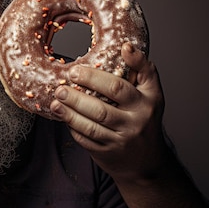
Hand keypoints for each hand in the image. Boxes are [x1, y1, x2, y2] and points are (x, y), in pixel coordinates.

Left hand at [49, 43, 168, 180]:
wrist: (146, 161)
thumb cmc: (145, 117)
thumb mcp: (152, 92)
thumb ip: (143, 68)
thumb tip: (126, 47)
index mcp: (146, 103)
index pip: (118, 88)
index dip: (94, 78)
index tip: (75, 70)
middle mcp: (135, 123)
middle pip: (100, 110)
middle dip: (76, 98)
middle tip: (61, 87)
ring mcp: (120, 141)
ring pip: (90, 127)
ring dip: (69, 114)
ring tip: (56, 102)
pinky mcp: (107, 154)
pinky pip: (85, 140)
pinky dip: (72, 128)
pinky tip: (63, 117)